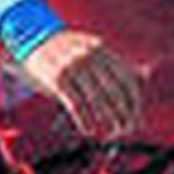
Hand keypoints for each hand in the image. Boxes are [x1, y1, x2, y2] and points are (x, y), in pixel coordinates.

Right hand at [21, 29, 141, 141]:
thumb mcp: (90, 49)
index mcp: (100, 49)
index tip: (136, 116)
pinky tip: (90, 130)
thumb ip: (113, 63)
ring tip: (112, 133)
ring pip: (96, 99)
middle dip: (123, 113)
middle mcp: (88, 56)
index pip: (125, 77)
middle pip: (113, 90)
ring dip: (106, 120)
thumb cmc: (65, 51)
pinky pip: (76, 104)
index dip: (133, 100)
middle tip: (127, 129)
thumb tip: (144, 75)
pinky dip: (85, 120)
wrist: (29, 39)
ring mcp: (72, 66)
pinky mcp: (56, 78)